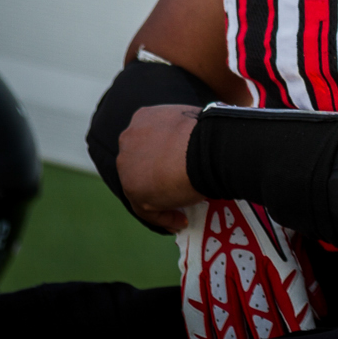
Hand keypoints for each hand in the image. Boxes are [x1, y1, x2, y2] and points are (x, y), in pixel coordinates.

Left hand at [117, 104, 205, 230]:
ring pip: (140, 187)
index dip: (162, 153)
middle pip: (139, 162)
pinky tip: (181, 220)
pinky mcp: (134, 190)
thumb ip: (184, 132)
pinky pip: (147, 209)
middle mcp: (129, 138)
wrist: (206, 147)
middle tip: (178, 186)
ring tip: (182, 211)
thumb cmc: (210, 131)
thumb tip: (197, 146)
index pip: (149, 139)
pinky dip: (164, 216)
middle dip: (156, 174)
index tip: (178, 163)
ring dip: (159, 199)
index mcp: (144, 117)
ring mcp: (127, 165)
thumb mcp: (193, 121)